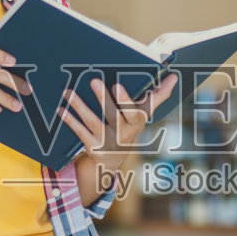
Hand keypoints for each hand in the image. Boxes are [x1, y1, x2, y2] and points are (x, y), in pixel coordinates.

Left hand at [60, 74, 178, 157]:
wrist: (114, 159)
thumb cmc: (129, 126)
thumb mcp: (145, 113)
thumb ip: (158, 95)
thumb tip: (175, 77)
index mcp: (137, 122)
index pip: (134, 112)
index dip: (126, 100)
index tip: (117, 85)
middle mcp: (124, 133)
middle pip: (113, 115)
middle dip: (103, 99)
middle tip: (93, 81)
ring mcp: (107, 142)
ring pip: (94, 123)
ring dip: (81, 107)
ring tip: (70, 92)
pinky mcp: (93, 147)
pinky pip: (80, 132)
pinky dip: (70, 120)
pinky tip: (61, 109)